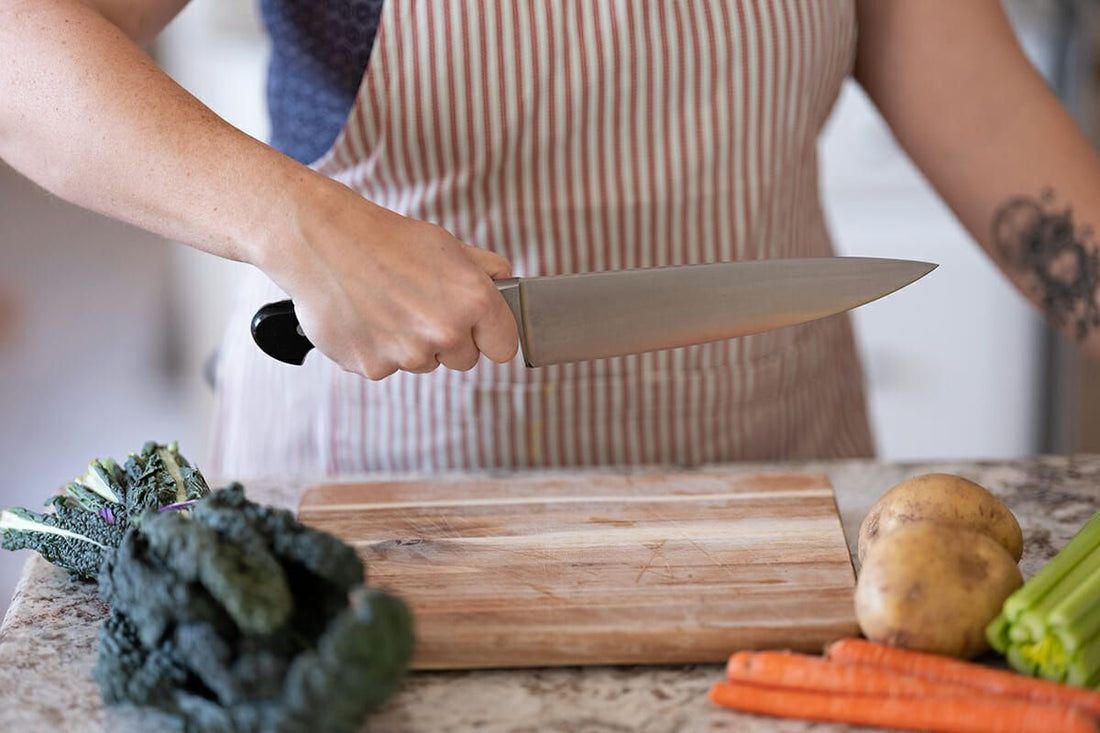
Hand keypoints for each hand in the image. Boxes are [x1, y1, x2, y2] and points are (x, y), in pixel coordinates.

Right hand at [256, 175, 518, 378]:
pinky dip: (378, 348)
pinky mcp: (372, 367)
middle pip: (465, 361)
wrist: (323, 241)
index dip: (492, 336)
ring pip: (423, 363)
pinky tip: (366, 316)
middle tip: (423, 307)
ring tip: (388, 305)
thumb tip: (506, 281)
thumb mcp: (445, 243)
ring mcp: (407, 354)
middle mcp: (445, 333)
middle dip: (451, 341)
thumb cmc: (385, 239)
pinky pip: (387, 367)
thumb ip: (484, 269)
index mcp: (473, 301)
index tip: (480, 330)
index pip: (505, 347)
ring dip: (412, 344)